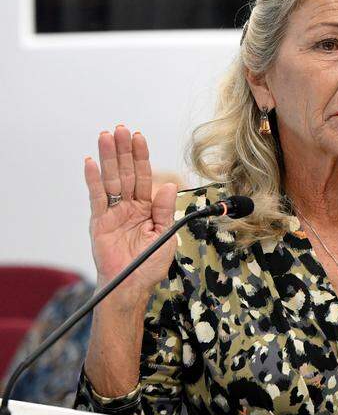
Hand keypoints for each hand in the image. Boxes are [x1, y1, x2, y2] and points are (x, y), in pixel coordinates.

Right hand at [84, 125, 177, 305]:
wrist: (131, 286)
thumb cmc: (149, 264)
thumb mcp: (165, 235)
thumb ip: (165, 210)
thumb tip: (170, 186)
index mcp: (147, 207)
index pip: (143, 176)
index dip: (141, 156)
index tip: (138, 136)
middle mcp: (129, 206)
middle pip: (125, 173)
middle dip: (123, 150)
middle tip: (119, 128)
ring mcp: (113, 212)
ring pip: (110, 180)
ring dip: (108, 158)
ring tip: (105, 136)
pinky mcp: (99, 222)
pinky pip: (97, 197)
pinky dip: (93, 180)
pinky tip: (91, 162)